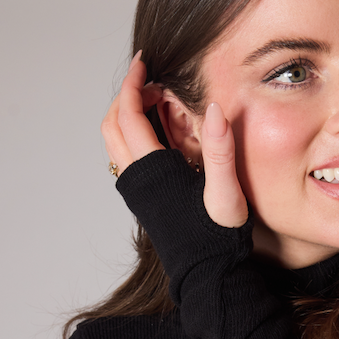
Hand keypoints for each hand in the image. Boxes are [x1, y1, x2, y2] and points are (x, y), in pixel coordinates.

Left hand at [101, 53, 247, 228]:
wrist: (206, 275)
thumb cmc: (218, 238)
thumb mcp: (225, 192)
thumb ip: (220, 149)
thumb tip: (214, 107)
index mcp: (152, 171)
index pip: (129, 115)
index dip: (134, 85)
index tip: (145, 63)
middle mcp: (136, 179)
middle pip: (112, 125)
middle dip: (126, 96)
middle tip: (150, 80)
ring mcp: (136, 191)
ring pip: (115, 142)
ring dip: (127, 116)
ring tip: (154, 101)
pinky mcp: (142, 199)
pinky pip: (125, 157)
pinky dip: (133, 134)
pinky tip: (159, 133)